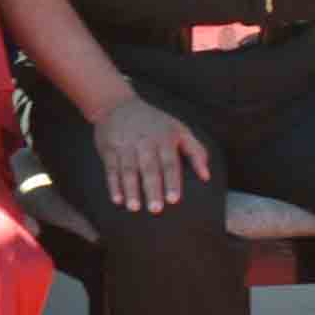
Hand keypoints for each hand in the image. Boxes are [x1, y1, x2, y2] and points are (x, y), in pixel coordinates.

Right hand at [89, 94, 213, 213]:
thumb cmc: (155, 122)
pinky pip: (111, 169)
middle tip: (156, 209)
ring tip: (134, 207)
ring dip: (131, 189)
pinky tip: (117, 199)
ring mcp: (125, 145)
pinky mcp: (108, 148)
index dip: (172, 182)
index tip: (174, 200)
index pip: (169, 163)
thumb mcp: (179, 130)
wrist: (117, 105)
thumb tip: (206, 176)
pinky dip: (113, 185)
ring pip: (128, 170)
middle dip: (152, 189)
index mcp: (164, 139)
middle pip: (149, 168)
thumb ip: (196, 152)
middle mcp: (144, 142)